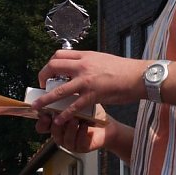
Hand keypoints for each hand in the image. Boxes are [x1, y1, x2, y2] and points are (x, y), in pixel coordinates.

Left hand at [31, 50, 148, 123]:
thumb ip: (88, 62)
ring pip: (58, 90)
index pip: (59, 55)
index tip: (49, 73)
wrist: (138, 76)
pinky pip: (74, 106)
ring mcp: (86, 81)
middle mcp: (83, 66)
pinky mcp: (93, 96)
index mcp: (85, 56)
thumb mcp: (101, 59)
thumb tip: (77, 66)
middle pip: (53, 67)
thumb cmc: (122, 69)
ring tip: (37, 106)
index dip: (50, 64)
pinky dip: (64, 114)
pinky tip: (59, 120)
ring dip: (45, 99)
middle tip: (42, 86)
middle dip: (43, 77)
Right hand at [35, 106, 109, 153]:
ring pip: (64, 139)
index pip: (42, 126)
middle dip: (55, 124)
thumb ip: (65, 101)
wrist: (106, 128)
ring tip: (74, 119)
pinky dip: (81, 133)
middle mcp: (61, 135)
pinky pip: (79, 142)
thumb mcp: (76, 106)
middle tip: (58, 115)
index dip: (41, 122)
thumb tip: (57, 89)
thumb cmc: (89, 115)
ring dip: (69, 128)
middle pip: (52, 132)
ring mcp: (71, 142)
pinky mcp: (82, 147)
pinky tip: (85, 126)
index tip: (44, 114)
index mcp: (57, 125)